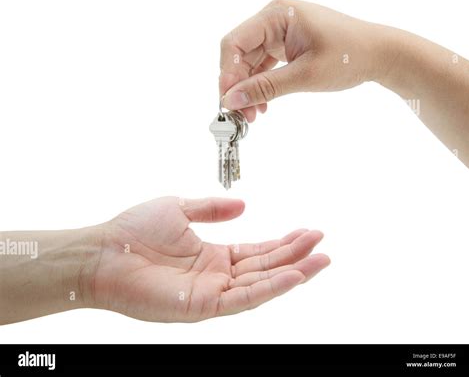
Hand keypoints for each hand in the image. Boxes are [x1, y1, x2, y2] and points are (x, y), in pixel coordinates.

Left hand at [92, 197, 329, 321]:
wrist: (103, 251)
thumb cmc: (133, 231)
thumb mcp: (179, 208)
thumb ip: (212, 208)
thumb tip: (244, 206)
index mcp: (212, 256)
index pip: (257, 252)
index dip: (283, 243)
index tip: (306, 231)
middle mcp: (216, 276)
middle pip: (265, 268)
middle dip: (295, 256)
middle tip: (322, 243)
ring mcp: (211, 293)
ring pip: (261, 285)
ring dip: (292, 273)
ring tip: (319, 260)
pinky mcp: (202, 306)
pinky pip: (243, 299)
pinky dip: (270, 288)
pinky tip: (292, 275)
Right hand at [220, 0, 384, 121]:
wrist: (379, 54)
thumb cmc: (349, 56)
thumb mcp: (305, 75)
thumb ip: (266, 88)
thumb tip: (232, 100)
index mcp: (277, 15)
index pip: (235, 42)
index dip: (227, 73)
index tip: (227, 101)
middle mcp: (274, 20)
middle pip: (240, 54)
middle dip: (238, 86)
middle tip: (240, 114)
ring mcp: (280, 33)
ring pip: (250, 63)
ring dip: (249, 89)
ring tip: (253, 115)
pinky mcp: (286, 45)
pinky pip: (264, 66)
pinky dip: (261, 85)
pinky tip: (263, 104)